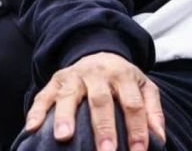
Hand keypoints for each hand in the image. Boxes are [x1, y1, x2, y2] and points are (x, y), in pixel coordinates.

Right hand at [25, 52, 164, 150]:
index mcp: (124, 75)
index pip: (133, 104)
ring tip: (64, 137)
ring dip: (66, 117)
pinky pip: (43, 96)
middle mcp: (98, 74)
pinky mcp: (54, 81)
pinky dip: (36, 111)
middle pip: (102, 100)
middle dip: (103, 128)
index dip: (137, 128)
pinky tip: (32, 127)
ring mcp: (74, 77)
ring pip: (69, 96)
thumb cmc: (122, 79)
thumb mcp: (143, 87)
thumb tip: (160, 138)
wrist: (98, 54)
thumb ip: (153, 110)